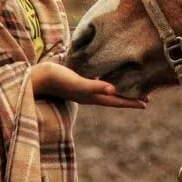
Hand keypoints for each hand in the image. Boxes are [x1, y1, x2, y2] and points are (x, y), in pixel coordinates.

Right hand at [31, 62, 147, 108]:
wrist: (35, 78)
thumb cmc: (56, 79)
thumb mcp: (76, 82)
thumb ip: (94, 86)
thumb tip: (113, 89)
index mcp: (90, 97)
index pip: (115, 101)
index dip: (130, 102)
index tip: (146, 103)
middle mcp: (88, 95)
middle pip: (113, 98)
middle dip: (128, 98)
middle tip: (145, 98)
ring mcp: (81, 90)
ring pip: (105, 92)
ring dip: (118, 91)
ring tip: (129, 89)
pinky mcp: (75, 83)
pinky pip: (95, 84)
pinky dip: (104, 83)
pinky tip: (106, 78)